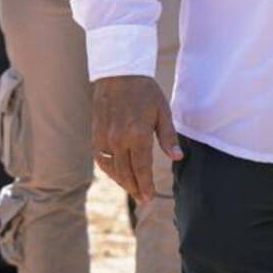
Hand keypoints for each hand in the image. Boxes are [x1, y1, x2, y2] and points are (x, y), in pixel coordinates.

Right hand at [91, 75, 181, 203]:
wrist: (119, 72)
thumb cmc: (145, 91)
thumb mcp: (162, 111)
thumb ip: (168, 137)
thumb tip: (177, 158)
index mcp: (137, 134)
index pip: (142, 168)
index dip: (146, 185)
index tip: (150, 197)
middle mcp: (119, 139)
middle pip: (126, 173)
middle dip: (135, 188)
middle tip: (143, 199)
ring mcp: (105, 137)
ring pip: (112, 169)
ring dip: (122, 181)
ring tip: (132, 188)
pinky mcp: (96, 134)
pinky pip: (101, 159)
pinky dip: (109, 170)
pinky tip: (117, 173)